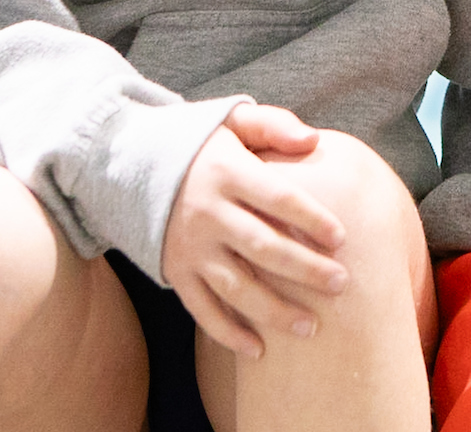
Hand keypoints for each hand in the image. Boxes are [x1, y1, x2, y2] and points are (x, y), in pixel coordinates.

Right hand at [161, 105, 347, 359]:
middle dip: (305, 269)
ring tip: (311, 326)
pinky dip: (228, 333)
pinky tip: (258, 351)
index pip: (277, 197)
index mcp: (226, 171)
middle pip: (263, 247)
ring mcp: (189, 246)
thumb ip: (272, 125)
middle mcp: (207, 211)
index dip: (311, 218)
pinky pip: (202, 309)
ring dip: (274, 310)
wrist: (128, 162)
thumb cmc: (197, 141)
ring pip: (236, 286)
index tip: (341, 239)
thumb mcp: (231, 119)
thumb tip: (314, 140)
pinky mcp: (174, 270)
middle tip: (341, 284)